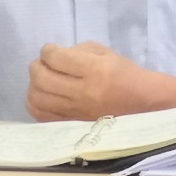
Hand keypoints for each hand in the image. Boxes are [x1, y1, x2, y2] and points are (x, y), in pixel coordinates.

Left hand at [26, 41, 154, 121]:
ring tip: (40, 80)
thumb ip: (77, 51)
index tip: (50, 50)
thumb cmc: (124, 74)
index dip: (47, 51)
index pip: (56, 58)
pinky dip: (36, 105)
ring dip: (33, 86)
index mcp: (94, 70)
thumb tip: (53, 57)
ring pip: (38, 100)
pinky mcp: (74, 125)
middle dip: (36, 67)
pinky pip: (43, 117)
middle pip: (43, 79)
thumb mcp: (105, 52)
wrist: (143, 104)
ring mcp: (77, 112)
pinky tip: (43, 96)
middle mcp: (84, 92)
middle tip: (42, 64)